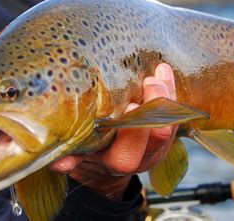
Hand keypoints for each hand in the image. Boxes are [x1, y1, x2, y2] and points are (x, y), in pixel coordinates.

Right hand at [50, 63, 177, 200]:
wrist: (103, 156)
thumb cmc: (86, 149)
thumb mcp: (75, 153)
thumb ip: (69, 155)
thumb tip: (59, 160)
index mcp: (114, 161)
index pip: (127, 156)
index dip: (132, 136)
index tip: (129, 107)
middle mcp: (139, 156)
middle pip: (156, 141)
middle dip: (156, 109)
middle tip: (149, 82)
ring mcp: (154, 144)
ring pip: (170, 124)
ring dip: (167, 97)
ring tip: (159, 73)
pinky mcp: (163, 130)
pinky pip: (174, 113)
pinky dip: (171, 90)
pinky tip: (164, 70)